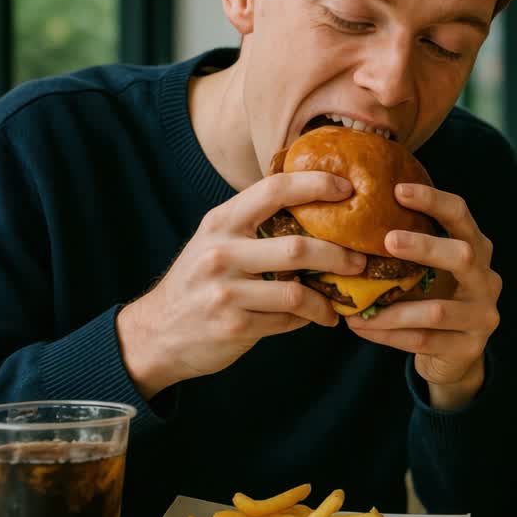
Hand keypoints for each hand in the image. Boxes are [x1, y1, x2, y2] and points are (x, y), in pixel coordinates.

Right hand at [117, 172, 365, 398]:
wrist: (156, 332)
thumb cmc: (199, 280)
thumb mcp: (218, 240)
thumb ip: (256, 223)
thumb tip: (318, 206)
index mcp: (221, 221)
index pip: (274, 189)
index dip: (316, 184)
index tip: (348, 189)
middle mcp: (221, 252)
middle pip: (297, 247)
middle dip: (339, 254)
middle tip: (360, 259)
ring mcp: (225, 291)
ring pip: (297, 292)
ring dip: (328, 298)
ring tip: (340, 301)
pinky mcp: (233, 325)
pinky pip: (287, 321)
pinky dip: (306, 320)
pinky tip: (315, 318)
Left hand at [345, 183, 501, 409]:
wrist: (453, 355)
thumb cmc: (432, 299)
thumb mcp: (427, 270)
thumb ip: (406, 248)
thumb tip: (350, 217)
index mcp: (477, 249)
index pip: (461, 216)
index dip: (434, 200)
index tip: (398, 190)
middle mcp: (487, 279)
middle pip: (464, 256)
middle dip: (425, 246)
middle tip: (387, 240)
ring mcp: (483, 315)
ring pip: (438, 310)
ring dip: (392, 309)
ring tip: (355, 307)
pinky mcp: (470, 347)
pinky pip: (424, 340)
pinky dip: (389, 334)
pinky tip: (362, 327)